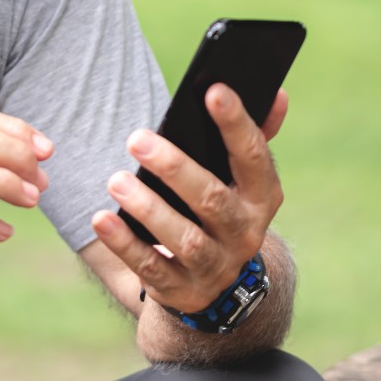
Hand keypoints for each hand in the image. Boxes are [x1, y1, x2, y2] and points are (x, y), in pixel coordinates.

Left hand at [90, 86, 287, 314]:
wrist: (218, 284)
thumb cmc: (221, 210)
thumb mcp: (242, 181)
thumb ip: (254, 138)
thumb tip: (278, 94)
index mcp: (262, 197)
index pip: (253, 156)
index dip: (236, 124)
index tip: (213, 91)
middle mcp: (244, 234)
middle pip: (213, 199)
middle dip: (175, 168)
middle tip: (136, 138)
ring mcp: (215, 267)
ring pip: (184, 239)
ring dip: (149, 209)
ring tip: (115, 181)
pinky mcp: (182, 290)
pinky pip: (151, 267)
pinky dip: (125, 244)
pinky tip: (102, 219)